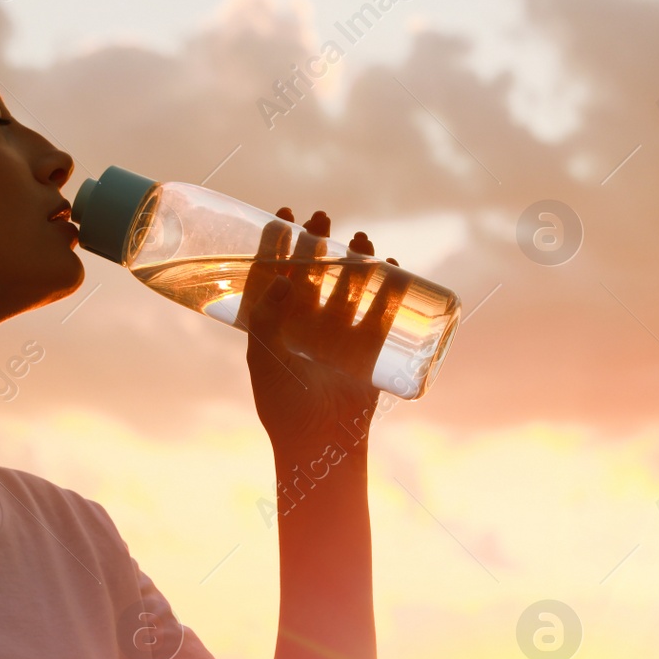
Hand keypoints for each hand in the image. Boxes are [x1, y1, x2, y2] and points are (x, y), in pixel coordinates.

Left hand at [239, 208, 403, 450]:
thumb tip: (282, 279)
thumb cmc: (284, 404)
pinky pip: (381, 312)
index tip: (283, 214)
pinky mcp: (368, 348)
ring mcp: (339, 334)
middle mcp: (306, 324)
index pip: (274, 273)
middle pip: (314, 272)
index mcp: (276, 324)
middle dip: (319, 242)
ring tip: (361, 237)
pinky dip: (389, 289)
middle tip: (323, 217)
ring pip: (349, 286)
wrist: (321, 444)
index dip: (277, 243)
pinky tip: (393, 268)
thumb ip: (268, 320)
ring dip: (356, 259)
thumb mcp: (265, 358)